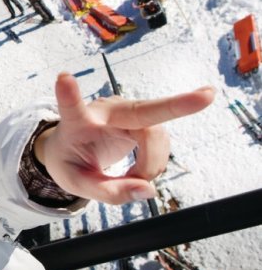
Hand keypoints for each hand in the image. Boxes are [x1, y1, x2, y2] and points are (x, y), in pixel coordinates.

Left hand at [36, 73, 213, 204]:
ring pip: (156, 136)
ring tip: (133, 180)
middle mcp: (104, 111)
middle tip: (207, 96)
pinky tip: (139, 170)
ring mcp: (124, 110)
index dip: (69, 94)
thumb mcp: (78, 184)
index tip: (63, 77)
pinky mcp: (140, 116)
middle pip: (142, 112)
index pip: (71, 108)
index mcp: (75, 124)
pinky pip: (159, 140)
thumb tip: (149, 191)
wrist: (67, 149)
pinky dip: (154, 162)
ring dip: (152, 164)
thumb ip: (108, 192)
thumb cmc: (69, 162)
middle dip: (175, 105)